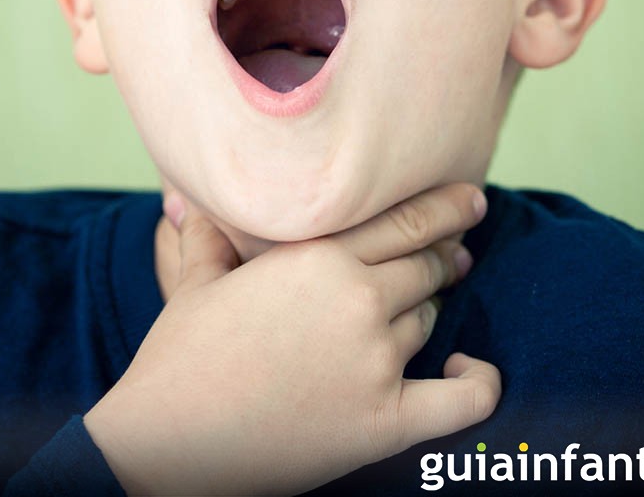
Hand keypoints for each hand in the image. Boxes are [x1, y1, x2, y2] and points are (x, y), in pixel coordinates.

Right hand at [84, 184, 499, 495]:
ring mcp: (375, 360)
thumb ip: (210, 236)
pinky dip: (478, 382)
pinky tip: (472, 367)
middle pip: (427, 266)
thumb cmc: (179, 358)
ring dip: (427, 311)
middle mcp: (357, 299)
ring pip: (428, 319)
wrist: (165, 444)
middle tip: (456, 252)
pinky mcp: (383, 422)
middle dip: (445, 255)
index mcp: (319, 257)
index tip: (469, 199)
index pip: (406, 221)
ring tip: (417, 306)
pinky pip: (461, 401)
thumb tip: (186, 201)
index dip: (446, 208)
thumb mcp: (197, 283)